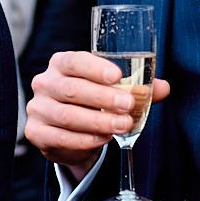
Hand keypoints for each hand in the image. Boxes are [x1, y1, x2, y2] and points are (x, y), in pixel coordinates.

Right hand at [25, 50, 169, 167]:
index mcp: (61, 64)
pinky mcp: (36, 132)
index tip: (117, 76)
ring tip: (122, 125)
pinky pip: (61, 137)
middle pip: (72, 89)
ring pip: (67, 116)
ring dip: (98, 122)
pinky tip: (104, 139)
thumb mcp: (112, 91)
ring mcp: (38, 108)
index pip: (74, 61)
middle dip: (103, 98)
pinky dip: (85, 140)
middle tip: (128, 106)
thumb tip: (163, 87)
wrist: (69, 132)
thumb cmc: (92, 102)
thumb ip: (136, 88)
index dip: (95, 68)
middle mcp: (45, 83)